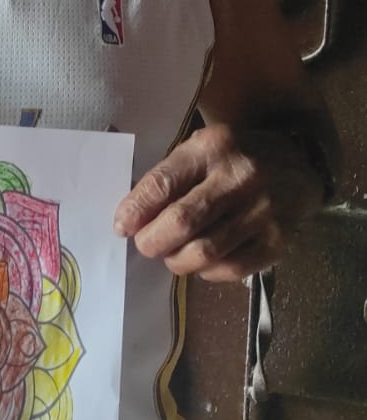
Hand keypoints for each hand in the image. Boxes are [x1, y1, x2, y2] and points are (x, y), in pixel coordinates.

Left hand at [112, 123, 324, 282]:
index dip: (136, 211)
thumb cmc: (234, 157)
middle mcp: (240, 177)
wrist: (297, 162)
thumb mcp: (200, 150)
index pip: (163, 184)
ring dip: (177, 260)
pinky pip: (230, 269)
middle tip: (146, 244)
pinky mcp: (277, 241)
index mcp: (212, 148)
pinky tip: (202, 261)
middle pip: (182, 222)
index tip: (122, 226)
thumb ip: (167, 179)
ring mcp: (263, 211)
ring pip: (204, 252)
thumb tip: (131, 220)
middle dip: (152, 241)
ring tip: (172, 253)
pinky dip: (206, 271)